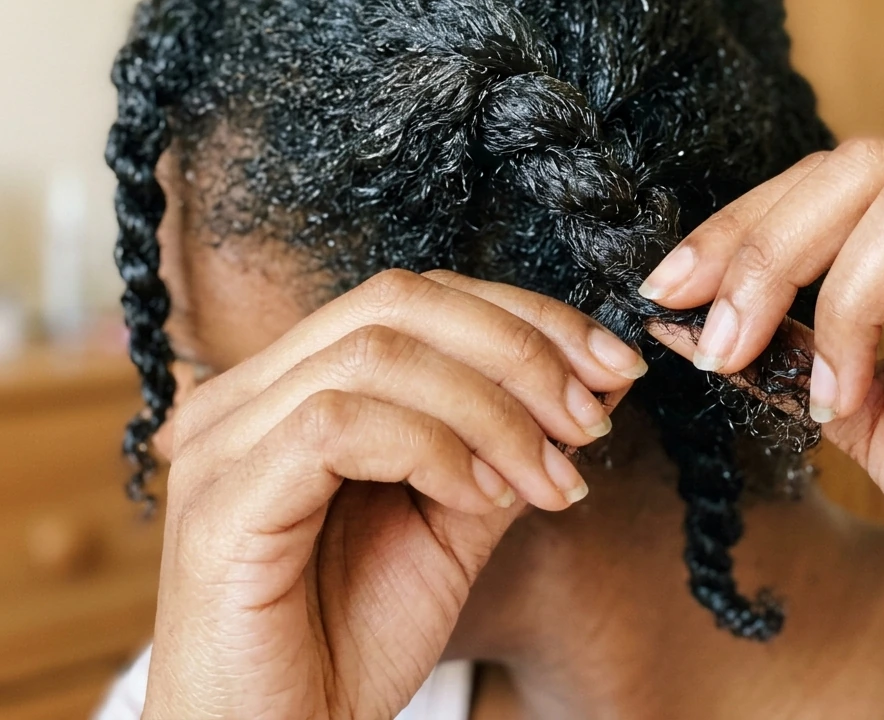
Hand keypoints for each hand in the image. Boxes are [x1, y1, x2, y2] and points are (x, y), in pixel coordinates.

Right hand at [143, 269, 645, 719]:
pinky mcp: (220, 504)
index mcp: (294, 385)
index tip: (610, 365)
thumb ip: (506, 443)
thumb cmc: (351, 638)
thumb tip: (591, 381)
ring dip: (491, 409)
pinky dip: (432, 449)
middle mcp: (248, 396)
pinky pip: (337, 426)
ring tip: (546, 475)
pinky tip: (478, 497)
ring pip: (375, 354)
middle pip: (398, 302)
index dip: (523, 316)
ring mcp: (224, 443)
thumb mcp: (456, 522)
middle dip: (519, 348)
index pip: (415, 298)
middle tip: (593, 415)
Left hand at [643, 138, 883, 717]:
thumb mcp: (857, 407)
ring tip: (842, 396)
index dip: (743, 225)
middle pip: (867, 167)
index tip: (670, 288)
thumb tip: (683, 312)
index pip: (835, 177)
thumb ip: (788, 348)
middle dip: (769, 253)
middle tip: (722, 339)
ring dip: (847, 307)